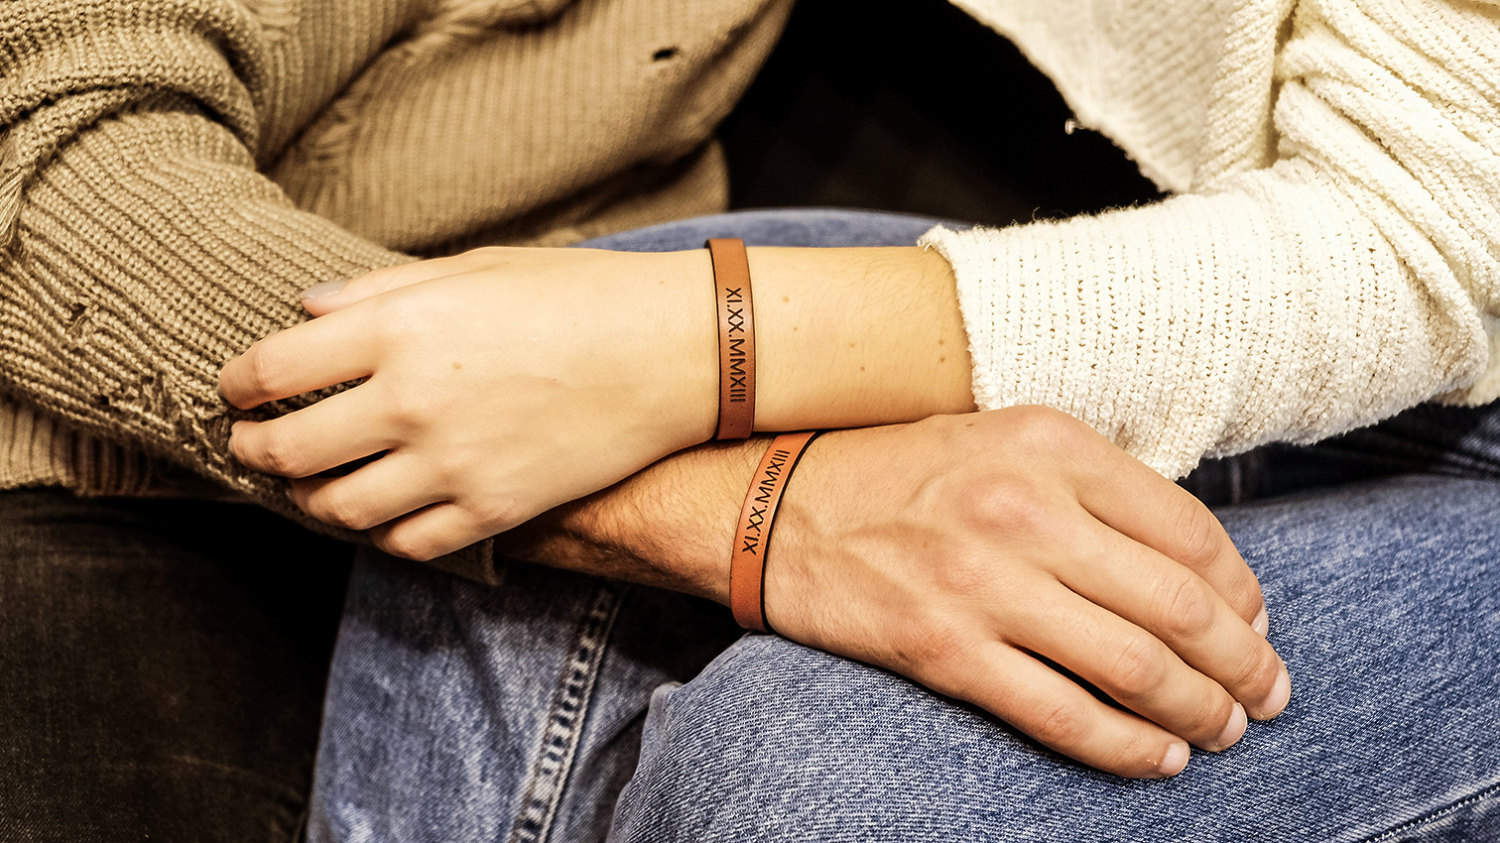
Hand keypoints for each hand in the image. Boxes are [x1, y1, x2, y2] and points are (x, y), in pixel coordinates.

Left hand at [218, 247, 717, 558]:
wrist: (671, 353)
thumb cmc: (577, 295)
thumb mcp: (475, 269)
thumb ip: (382, 291)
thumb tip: (308, 309)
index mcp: (400, 328)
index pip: (272, 368)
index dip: (237, 385)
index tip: (236, 390)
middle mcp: (412, 401)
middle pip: (289, 449)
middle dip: (255, 450)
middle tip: (252, 446)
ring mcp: (452, 464)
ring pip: (339, 508)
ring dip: (311, 499)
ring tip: (313, 486)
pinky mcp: (493, 509)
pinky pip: (407, 544)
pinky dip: (380, 534)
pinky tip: (383, 514)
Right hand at [760, 408, 1286, 777]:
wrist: (775, 507)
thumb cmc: (900, 474)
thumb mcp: (1002, 440)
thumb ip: (1094, 486)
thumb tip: (1195, 568)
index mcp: (1050, 445)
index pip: (1192, 530)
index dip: (1245, 593)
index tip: (1256, 625)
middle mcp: (1023, 507)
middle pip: (1179, 605)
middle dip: (1244, 665)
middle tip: (1268, 695)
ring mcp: (982, 583)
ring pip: (1134, 667)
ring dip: (1200, 712)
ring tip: (1223, 731)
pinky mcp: (942, 648)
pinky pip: (1061, 714)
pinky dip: (1126, 748)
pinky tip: (1158, 758)